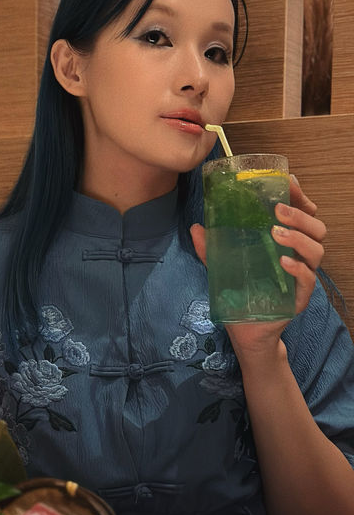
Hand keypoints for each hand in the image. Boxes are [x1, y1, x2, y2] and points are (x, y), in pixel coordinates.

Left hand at [190, 174, 326, 357]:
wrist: (244, 331)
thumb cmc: (240, 295)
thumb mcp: (222, 267)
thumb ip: (211, 248)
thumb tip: (196, 227)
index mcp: (283, 243)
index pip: (301, 214)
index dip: (299, 197)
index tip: (288, 184)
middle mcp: (297, 256)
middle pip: (316, 228)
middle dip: (300, 214)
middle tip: (278, 210)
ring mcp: (301, 276)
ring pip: (316, 250)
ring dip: (298, 237)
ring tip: (276, 233)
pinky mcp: (300, 297)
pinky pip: (308, 279)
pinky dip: (298, 268)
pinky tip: (283, 261)